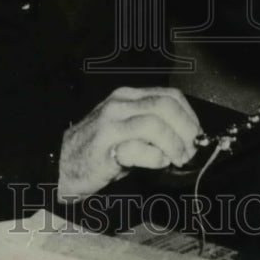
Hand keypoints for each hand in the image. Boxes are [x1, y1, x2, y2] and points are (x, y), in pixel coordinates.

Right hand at [57, 86, 200, 201]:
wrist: (62, 163)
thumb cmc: (99, 148)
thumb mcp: (126, 127)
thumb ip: (151, 125)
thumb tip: (187, 137)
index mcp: (128, 96)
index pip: (169, 96)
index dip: (189, 115)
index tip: (197, 135)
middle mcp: (119, 105)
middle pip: (165, 107)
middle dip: (186, 129)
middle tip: (191, 150)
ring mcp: (110, 124)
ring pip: (154, 124)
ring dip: (173, 144)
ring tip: (178, 158)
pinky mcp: (104, 147)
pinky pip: (137, 148)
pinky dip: (155, 157)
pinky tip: (158, 163)